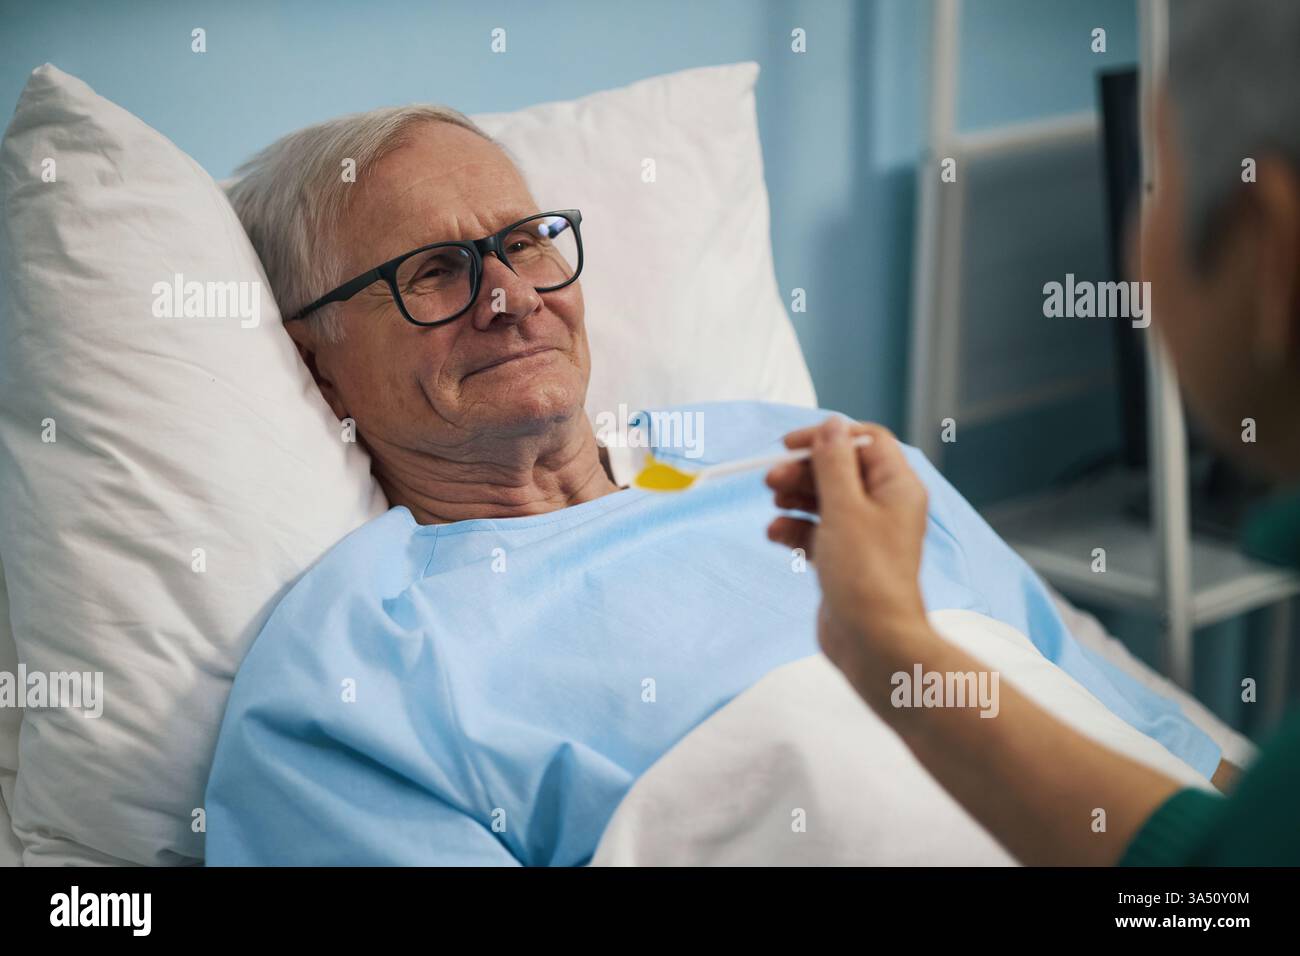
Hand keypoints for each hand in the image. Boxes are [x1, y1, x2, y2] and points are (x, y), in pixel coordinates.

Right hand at [765, 417, 930, 685]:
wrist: (873, 641)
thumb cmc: (865, 573)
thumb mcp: (845, 508)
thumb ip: (834, 463)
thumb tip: (832, 425)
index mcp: (897, 487)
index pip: (864, 442)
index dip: (827, 437)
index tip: (790, 445)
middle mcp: (885, 507)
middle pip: (840, 470)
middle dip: (803, 471)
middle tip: (770, 480)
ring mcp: (864, 534)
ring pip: (825, 500)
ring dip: (795, 499)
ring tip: (773, 505)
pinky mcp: (845, 559)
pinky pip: (817, 531)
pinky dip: (796, 528)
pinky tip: (776, 535)